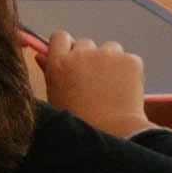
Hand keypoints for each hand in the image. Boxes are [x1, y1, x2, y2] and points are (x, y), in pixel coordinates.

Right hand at [32, 29, 149, 137]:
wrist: (113, 134)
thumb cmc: (79, 123)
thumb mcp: (55, 99)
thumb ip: (48, 73)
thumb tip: (41, 56)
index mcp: (59, 63)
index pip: (60, 37)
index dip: (66, 47)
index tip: (71, 59)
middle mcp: (82, 53)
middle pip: (85, 43)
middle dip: (88, 57)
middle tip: (92, 81)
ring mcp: (108, 55)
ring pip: (109, 48)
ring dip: (109, 61)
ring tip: (111, 87)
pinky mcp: (130, 60)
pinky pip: (129, 59)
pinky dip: (128, 71)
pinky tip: (125, 90)